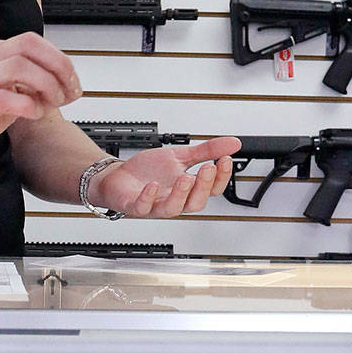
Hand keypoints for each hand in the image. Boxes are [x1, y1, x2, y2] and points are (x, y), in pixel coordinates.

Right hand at [0, 31, 80, 170]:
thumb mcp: (6, 93)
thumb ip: (31, 86)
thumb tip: (65, 86)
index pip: (33, 42)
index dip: (59, 59)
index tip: (73, 82)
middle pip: (29, 46)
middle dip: (58, 67)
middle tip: (69, 91)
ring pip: (19, 67)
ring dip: (46, 85)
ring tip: (52, 103)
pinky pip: (6, 98)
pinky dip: (28, 105)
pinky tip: (33, 114)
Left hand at [89, 137, 240, 219]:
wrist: (117, 176)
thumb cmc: (148, 171)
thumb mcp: (180, 155)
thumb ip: (206, 151)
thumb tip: (234, 144)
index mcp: (187, 189)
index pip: (212, 189)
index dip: (221, 177)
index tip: (225, 160)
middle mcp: (174, 199)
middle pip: (196, 202)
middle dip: (204, 186)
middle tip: (209, 167)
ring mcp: (155, 204)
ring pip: (173, 208)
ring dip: (181, 194)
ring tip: (186, 177)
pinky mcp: (136, 205)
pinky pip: (144, 207)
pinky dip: (148, 197)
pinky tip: (153, 185)